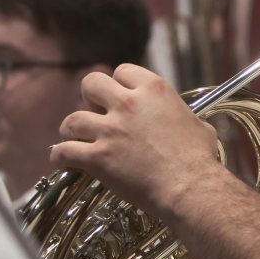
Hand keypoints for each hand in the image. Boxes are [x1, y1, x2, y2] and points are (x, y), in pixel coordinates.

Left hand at [51, 63, 221, 216]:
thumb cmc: (199, 159)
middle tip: (95, 114)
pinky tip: (63, 161)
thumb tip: (191, 124)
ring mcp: (110, 130)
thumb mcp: (198, 126)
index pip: (123, 71)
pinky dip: (60, 156)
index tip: (119, 97)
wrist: (190, 188)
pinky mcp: (98, 157)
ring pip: (71, 119)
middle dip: (88, 98)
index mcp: (154, 90)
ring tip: (75, 139)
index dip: (118, 84)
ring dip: (70, 130)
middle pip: (90, 83)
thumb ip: (184, 118)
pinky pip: (64, 151)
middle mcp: (128, 103)